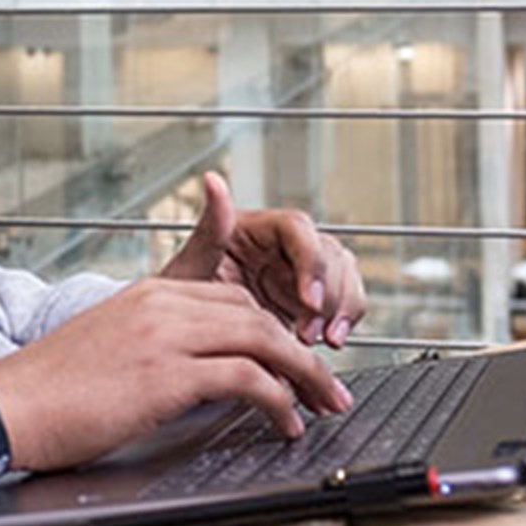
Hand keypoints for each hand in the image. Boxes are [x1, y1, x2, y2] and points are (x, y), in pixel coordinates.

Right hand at [0, 277, 352, 471]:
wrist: (8, 407)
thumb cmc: (50, 394)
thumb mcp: (107, 352)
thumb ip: (154, 352)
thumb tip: (193, 383)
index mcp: (148, 294)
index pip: (231, 299)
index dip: (272, 331)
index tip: (295, 362)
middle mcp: (162, 305)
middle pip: (256, 315)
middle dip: (300, 352)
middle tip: (328, 388)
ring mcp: (165, 334)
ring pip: (263, 340)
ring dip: (303, 376)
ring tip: (324, 406)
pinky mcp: (167, 372)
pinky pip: (247, 379)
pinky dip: (278, 402)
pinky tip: (287, 425)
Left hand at [158, 171, 368, 346]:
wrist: (188, 345)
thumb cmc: (179, 304)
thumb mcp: (189, 270)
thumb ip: (208, 230)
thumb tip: (211, 181)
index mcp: (253, 229)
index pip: (297, 228)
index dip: (309, 261)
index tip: (307, 299)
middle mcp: (281, 246)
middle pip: (327, 251)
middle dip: (328, 294)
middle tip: (310, 332)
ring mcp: (298, 274)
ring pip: (343, 274)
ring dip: (341, 308)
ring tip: (322, 341)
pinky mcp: (308, 303)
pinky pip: (343, 302)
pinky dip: (346, 321)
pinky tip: (331, 342)